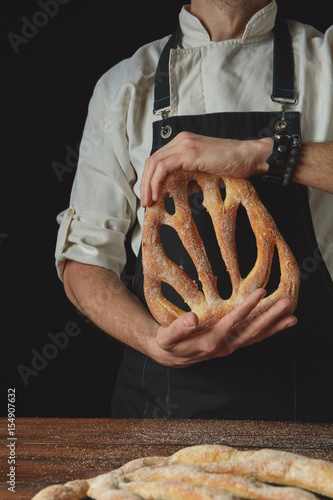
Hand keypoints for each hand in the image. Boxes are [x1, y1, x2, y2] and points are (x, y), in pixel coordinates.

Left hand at [141, 132, 271, 205]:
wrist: (248, 157)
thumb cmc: (231, 166)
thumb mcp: (203, 174)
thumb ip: (188, 180)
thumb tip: (175, 193)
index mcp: (183, 143)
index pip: (158, 160)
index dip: (150, 179)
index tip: (150, 196)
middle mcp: (180, 141)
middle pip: (152, 161)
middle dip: (145, 183)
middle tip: (145, 202)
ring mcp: (183, 145)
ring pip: (154, 164)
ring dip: (148, 185)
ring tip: (149, 202)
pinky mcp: (188, 153)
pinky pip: (163, 167)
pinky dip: (157, 182)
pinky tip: (158, 195)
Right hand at [150, 289, 296, 367]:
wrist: (170, 356)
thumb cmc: (168, 343)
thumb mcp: (167, 337)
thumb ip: (179, 328)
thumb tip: (193, 319)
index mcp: (210, 342)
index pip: (233, 322)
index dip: (247, 307)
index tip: (260, 292)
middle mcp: (225, 346)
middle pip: (252, 331)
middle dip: (270, 317)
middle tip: (287, 303)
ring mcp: (231, 346)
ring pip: (256, 337)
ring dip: (274, 326)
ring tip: (292, 317)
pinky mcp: (232, 344)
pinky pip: (253, 338)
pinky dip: (268, 331)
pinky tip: (279, 324)